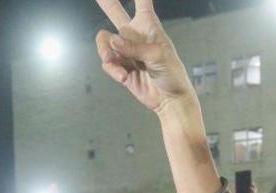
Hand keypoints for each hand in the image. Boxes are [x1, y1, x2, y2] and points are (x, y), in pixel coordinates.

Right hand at [95, 0, 194, 114]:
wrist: (168, 99)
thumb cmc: (171, 73)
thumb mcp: (158, 55)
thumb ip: (134, 46)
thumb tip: (112, 41)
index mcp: (148, 24)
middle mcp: (134, 33)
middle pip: (114, 9)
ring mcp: (125, 50)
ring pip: (104, 41)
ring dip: (106, 52)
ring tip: (117, 66)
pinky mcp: (119, 66)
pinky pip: (107, 62)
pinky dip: (113, 69)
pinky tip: (124, 77)